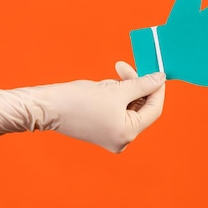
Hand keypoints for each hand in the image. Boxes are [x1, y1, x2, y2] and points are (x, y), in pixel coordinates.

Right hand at [0, 62, 165, 152]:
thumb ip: (142, 84)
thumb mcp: (115, 89)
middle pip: (140, 107)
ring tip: (104, 82)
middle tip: (122, 67)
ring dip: (121, 88)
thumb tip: (160, 78)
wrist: (47, 107)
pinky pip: (116, 109)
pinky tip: (100, 89)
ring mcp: (111, 137)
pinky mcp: (101, 130)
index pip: (154, 109)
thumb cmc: (78, 100)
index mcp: (128, 134)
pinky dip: (112, 96)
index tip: (154, 70)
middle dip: (134, 85)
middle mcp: (122, 140)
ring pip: (127, 106)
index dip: (156, 88)